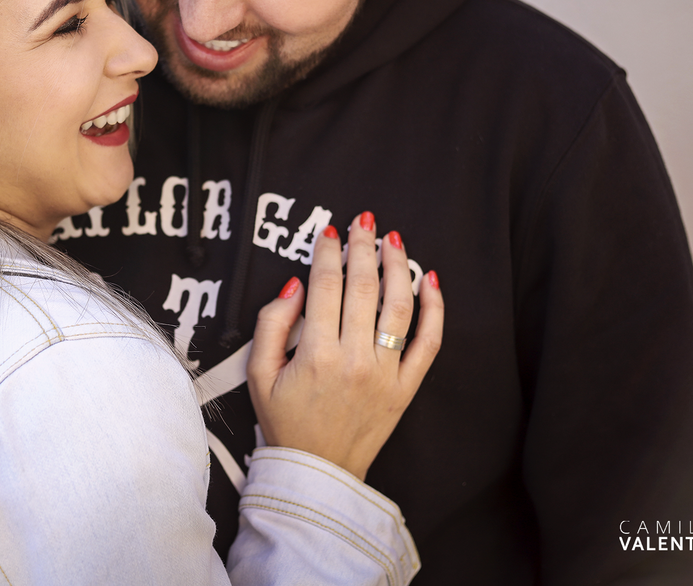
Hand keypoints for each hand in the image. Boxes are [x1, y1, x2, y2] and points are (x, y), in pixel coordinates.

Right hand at [247, 212, 442, 479]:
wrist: (316, 471)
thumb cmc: (284, 422)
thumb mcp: (257, 374)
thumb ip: (270, 325)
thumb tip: (294, 285)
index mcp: (316, 355)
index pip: (325, 287)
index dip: (327, 253)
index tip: (329, 231)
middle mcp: (355, 360)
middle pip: (363, 287)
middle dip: (362, 247)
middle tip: (363, 222)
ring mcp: (385, 374)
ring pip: (398, 307)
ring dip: (397, 267)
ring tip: (393, 240)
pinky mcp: (406, 388)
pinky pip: (428, 343)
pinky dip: (434, 310)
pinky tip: (430, 281)